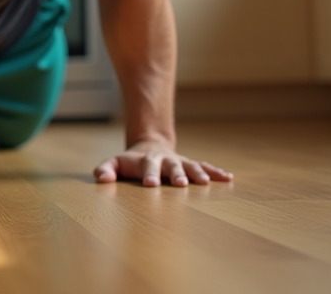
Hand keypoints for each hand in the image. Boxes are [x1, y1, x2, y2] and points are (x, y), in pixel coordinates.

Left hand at [93, 139, 231, 186]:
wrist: (150, 145)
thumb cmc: (130, 161)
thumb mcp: (115, 163)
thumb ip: (106, 169)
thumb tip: (101, 179)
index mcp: (147, 161)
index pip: (147, 167)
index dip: (149, 174)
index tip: (151, 184)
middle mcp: (165, 160)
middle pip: (171, 166)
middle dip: (176, 174)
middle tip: (180, 183)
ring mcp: (179, 162)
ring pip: (191, 165)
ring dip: (198, 173)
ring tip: (206, 182)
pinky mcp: (190, 165)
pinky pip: (205, 167)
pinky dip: (216, 172)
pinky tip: (228, 178)